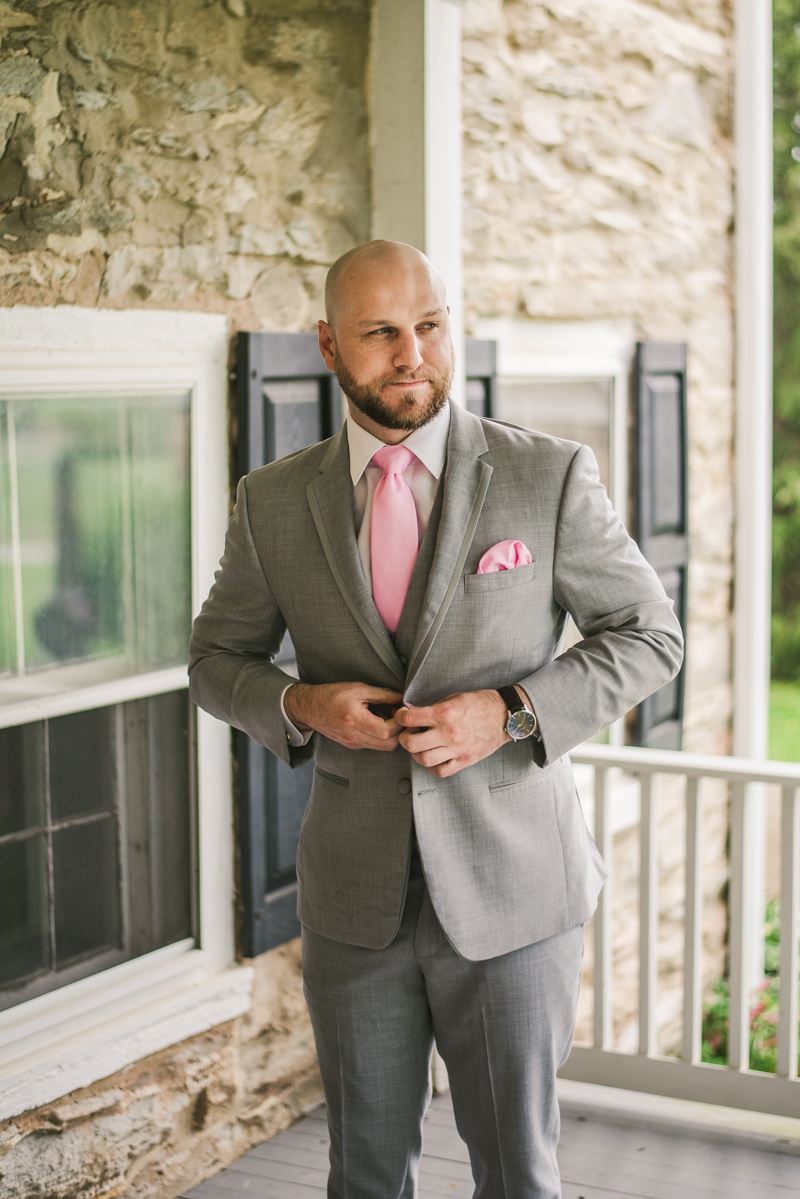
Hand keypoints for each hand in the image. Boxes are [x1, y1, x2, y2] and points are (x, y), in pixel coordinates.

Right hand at [284, 682, 402, 751]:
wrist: (309, 708)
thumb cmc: (331, 695)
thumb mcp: (358, 688)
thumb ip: (382, 694)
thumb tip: (401, 697)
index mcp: (355, 721)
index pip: (387, 731)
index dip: (399, 722)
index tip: (402, 709)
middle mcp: (354, 737)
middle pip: (389, 744)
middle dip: (400, 730)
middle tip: (400, 714)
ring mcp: (353, 744)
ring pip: (383, 746)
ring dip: (391, 733)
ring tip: (389, 715)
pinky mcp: (352, 745)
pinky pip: (373, 744)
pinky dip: (381, 735)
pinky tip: (378, 720)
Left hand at [396, 689, 510, 777]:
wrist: (505, 716)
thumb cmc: (480, 704)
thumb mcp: (454, 697)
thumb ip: (432, 707)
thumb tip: (411, 712)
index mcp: (445, 713)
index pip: (410, 719)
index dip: (400, 717)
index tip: (401, 717)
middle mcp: (449, 733)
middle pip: (412, 743)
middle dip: (404, 739)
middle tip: (408, 734)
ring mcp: (457, 749)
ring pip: (424, 760)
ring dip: (416, 754)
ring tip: (420, 746)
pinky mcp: (465, 760)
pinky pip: (441, 771)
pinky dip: (432, 767)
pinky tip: (432, 758)